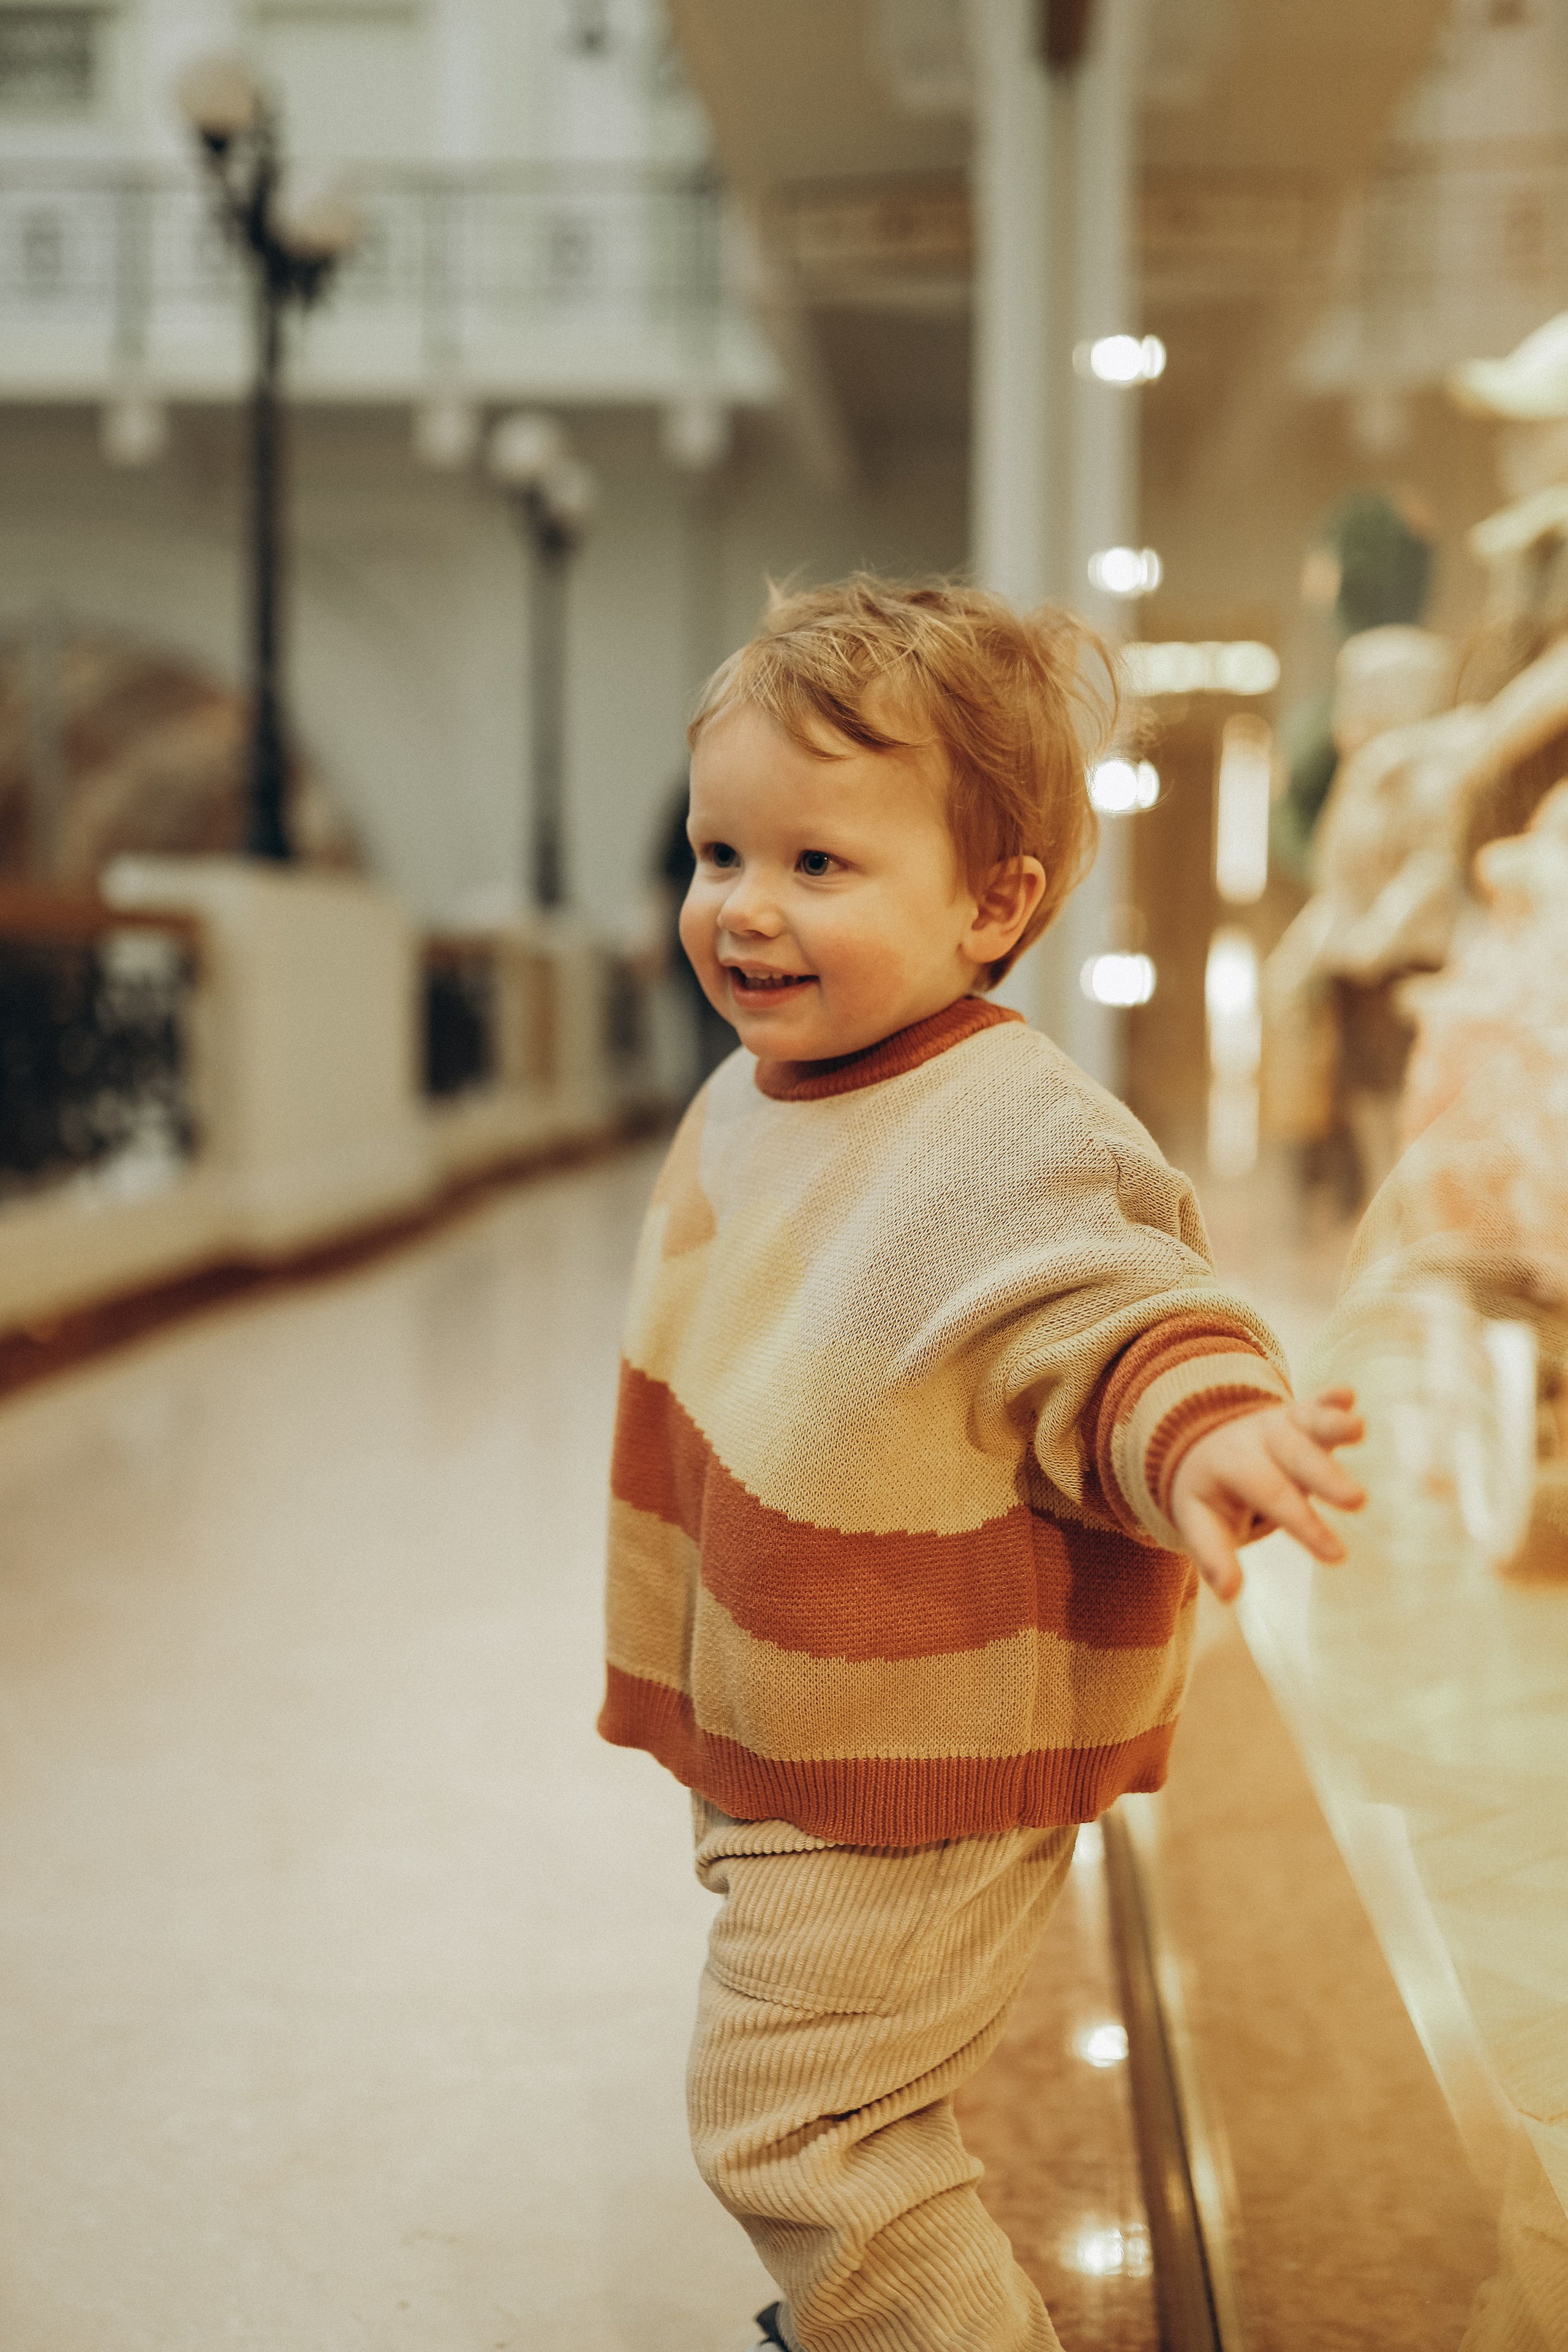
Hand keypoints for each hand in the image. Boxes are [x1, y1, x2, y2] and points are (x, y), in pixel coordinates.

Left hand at [1169, 1387, 1365, 1602]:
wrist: (1204, 1444)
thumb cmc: (1211, 1494)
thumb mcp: (1200, 1524)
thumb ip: (1213, 1556)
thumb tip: (1228, 1595)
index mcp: (1231, 1467)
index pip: (1271, 1497)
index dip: (1304, 1526)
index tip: (1338, 1557)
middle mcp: (1258, 1439)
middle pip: (1294, 1457)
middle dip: (1326, 1477)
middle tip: (1359, 1501)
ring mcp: (1282, 1421)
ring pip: (1309, 1420)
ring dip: (1333, 1423)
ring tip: (1360, 1429)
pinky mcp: (1302, 1411)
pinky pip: (1317, 1400)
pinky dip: (1333, 1396)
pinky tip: (1349, 1393)